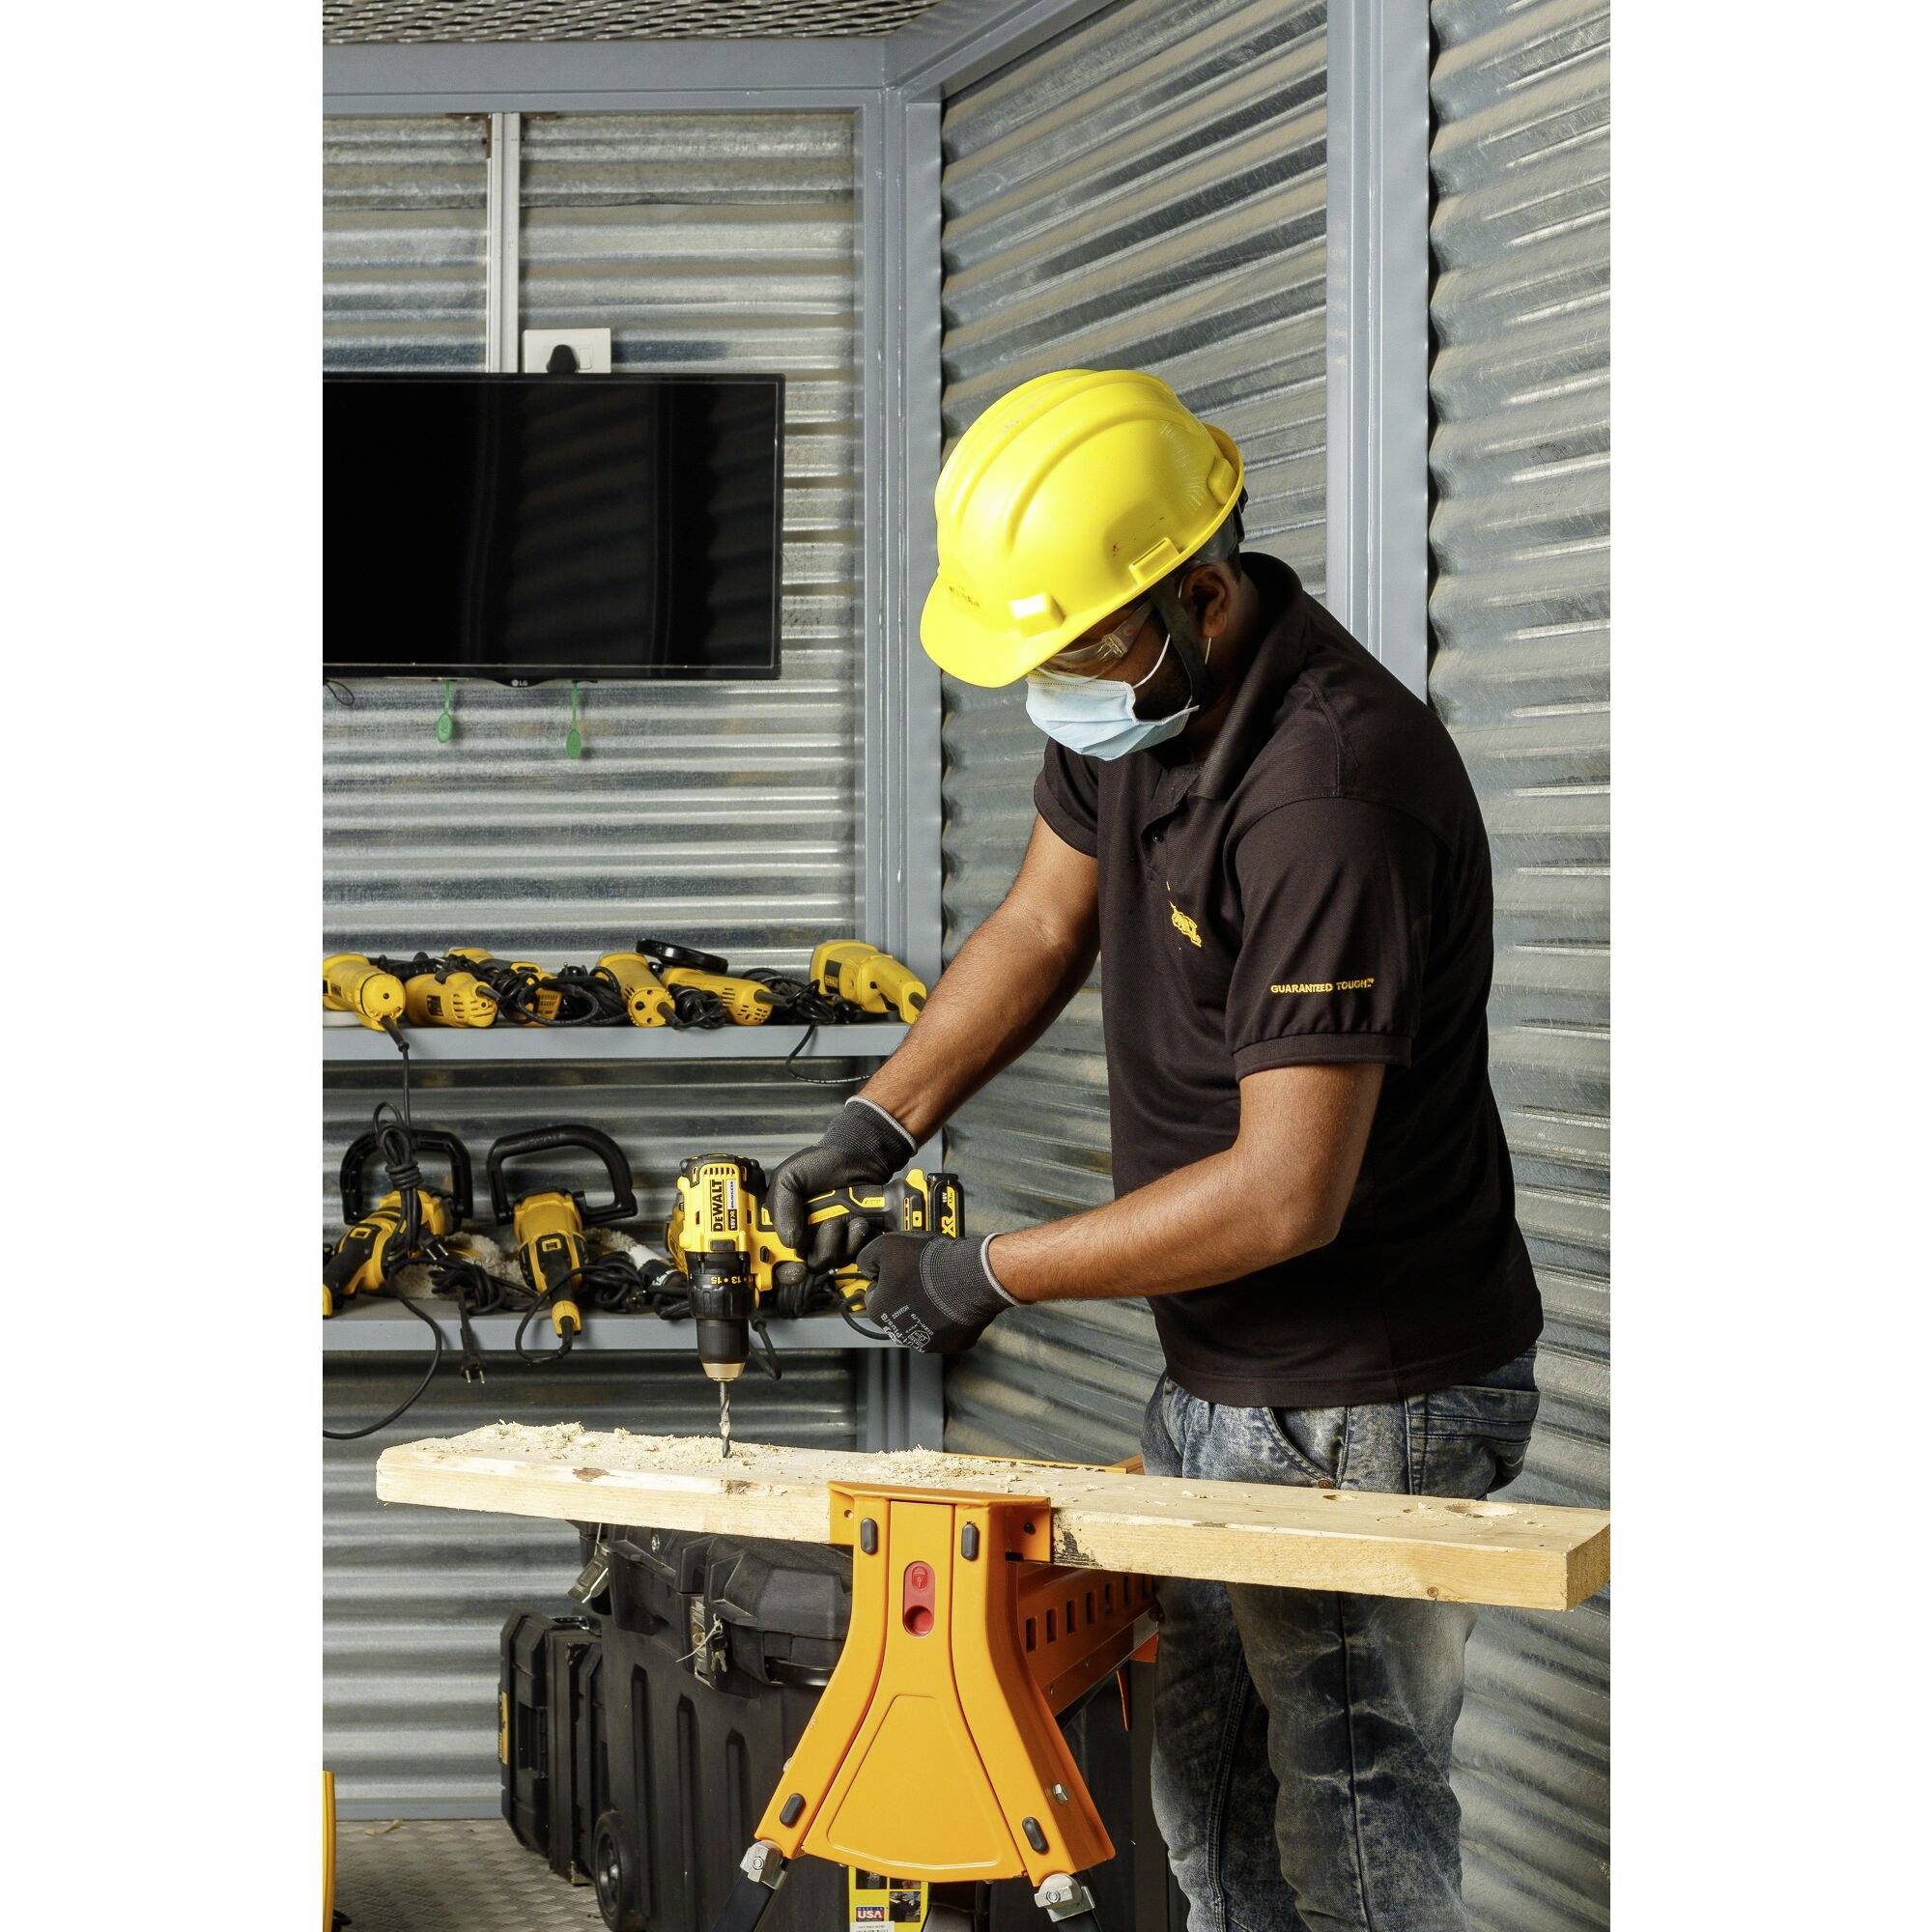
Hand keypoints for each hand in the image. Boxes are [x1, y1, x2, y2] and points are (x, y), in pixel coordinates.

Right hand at [768, 1098, 915, 1279]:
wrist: (856, 1156)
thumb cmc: (818, 1164)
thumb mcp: (788, 1177)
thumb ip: (782, 1207)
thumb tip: (790, 1241)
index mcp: (784, 1226)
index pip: (777, 1260)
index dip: (783, 1271)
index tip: (795, 1269)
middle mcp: (805, 1238)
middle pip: (806, 1266)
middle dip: (818, 1252)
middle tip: (829, 1226)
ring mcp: (830, 1241)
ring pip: (831, 1260)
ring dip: (838, 1240)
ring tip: (843, 1216)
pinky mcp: (853, 1241)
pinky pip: (854, 1254)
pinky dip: (857, 1239)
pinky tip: (859, 1221)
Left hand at [855, 1232, 1014, 1354]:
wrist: (972, 1275)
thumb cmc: (928, 1261)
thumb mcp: (887, 1244)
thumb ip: (868, 1257)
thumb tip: (867, 1266)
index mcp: (879, 1312)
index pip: (875, 1295)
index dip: (886, 1278)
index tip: (900, 1268)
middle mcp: (900, 1334)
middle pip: (898, 1312)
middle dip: (906, 1296)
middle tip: (921, 1276)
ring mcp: (929, 1343)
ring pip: (922, 1323)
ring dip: (927, 1309)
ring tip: (940, 1287)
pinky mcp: (954, 1344)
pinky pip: (948, 1331)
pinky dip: (949, 1318)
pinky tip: (954, 1301)